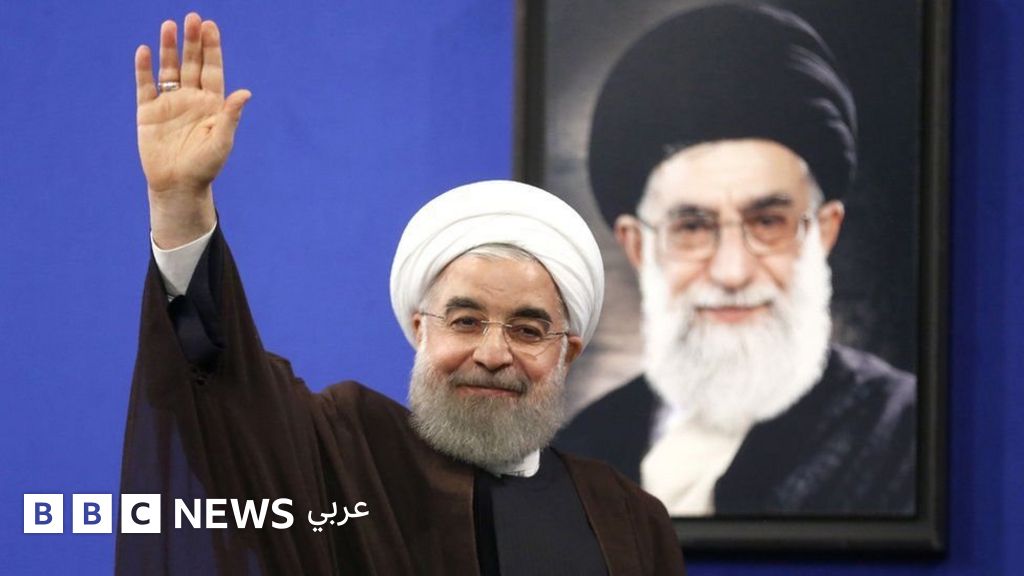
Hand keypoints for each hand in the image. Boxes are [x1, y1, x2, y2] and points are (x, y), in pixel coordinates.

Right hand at [135, 12, 250, 246]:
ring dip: (169, 48)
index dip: (212, 49)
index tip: (210, 26)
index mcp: (212, 104)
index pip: (213, 70)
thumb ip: (230, 116)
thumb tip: (245, 92)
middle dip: (192, 42)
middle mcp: (191, 99)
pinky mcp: (148, 112)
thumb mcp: (221, 142)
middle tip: (192, 18)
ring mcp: (169, 103)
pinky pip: (146, 86)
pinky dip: (144, 69)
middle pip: (191, 64)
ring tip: (169, 26)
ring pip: (169, 69)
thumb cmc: (205, 167)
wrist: (178, 186)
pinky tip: (145, 51)